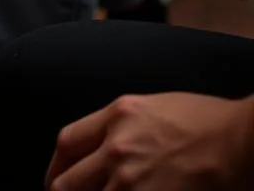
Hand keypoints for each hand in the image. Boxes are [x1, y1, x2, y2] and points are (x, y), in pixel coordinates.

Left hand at [45, 93, 253, 189]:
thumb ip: (117, 125)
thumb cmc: (205, 121)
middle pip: (67, 184)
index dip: (55, 166)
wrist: (241, 141)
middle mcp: (117, 150)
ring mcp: (134, 183)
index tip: (55, 179)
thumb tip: (99, 147)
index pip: (66, 144)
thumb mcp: (149, 107)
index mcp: (116, 117)